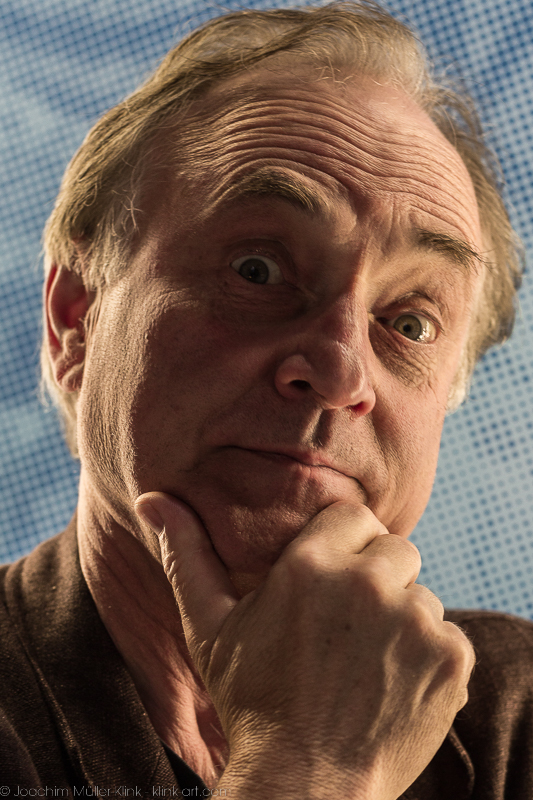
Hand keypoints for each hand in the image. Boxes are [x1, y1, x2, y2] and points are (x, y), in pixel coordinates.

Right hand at [135, 494, 474, 799]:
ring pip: (421, 594)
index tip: (330, 582)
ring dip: (401, 618)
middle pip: (394, 550)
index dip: (343, 546)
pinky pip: (447, 633)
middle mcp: (368, 583)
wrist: (305, 785)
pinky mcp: (450, 658)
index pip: (353, 516)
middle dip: (375, 578)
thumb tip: (153, 501)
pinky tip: (391, 685)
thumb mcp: (209, 627)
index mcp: (311, 564)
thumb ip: (187, 555)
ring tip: (365, 662)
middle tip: (346, 627)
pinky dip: (428, 656)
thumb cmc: (252, 702)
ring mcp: (415, 621)